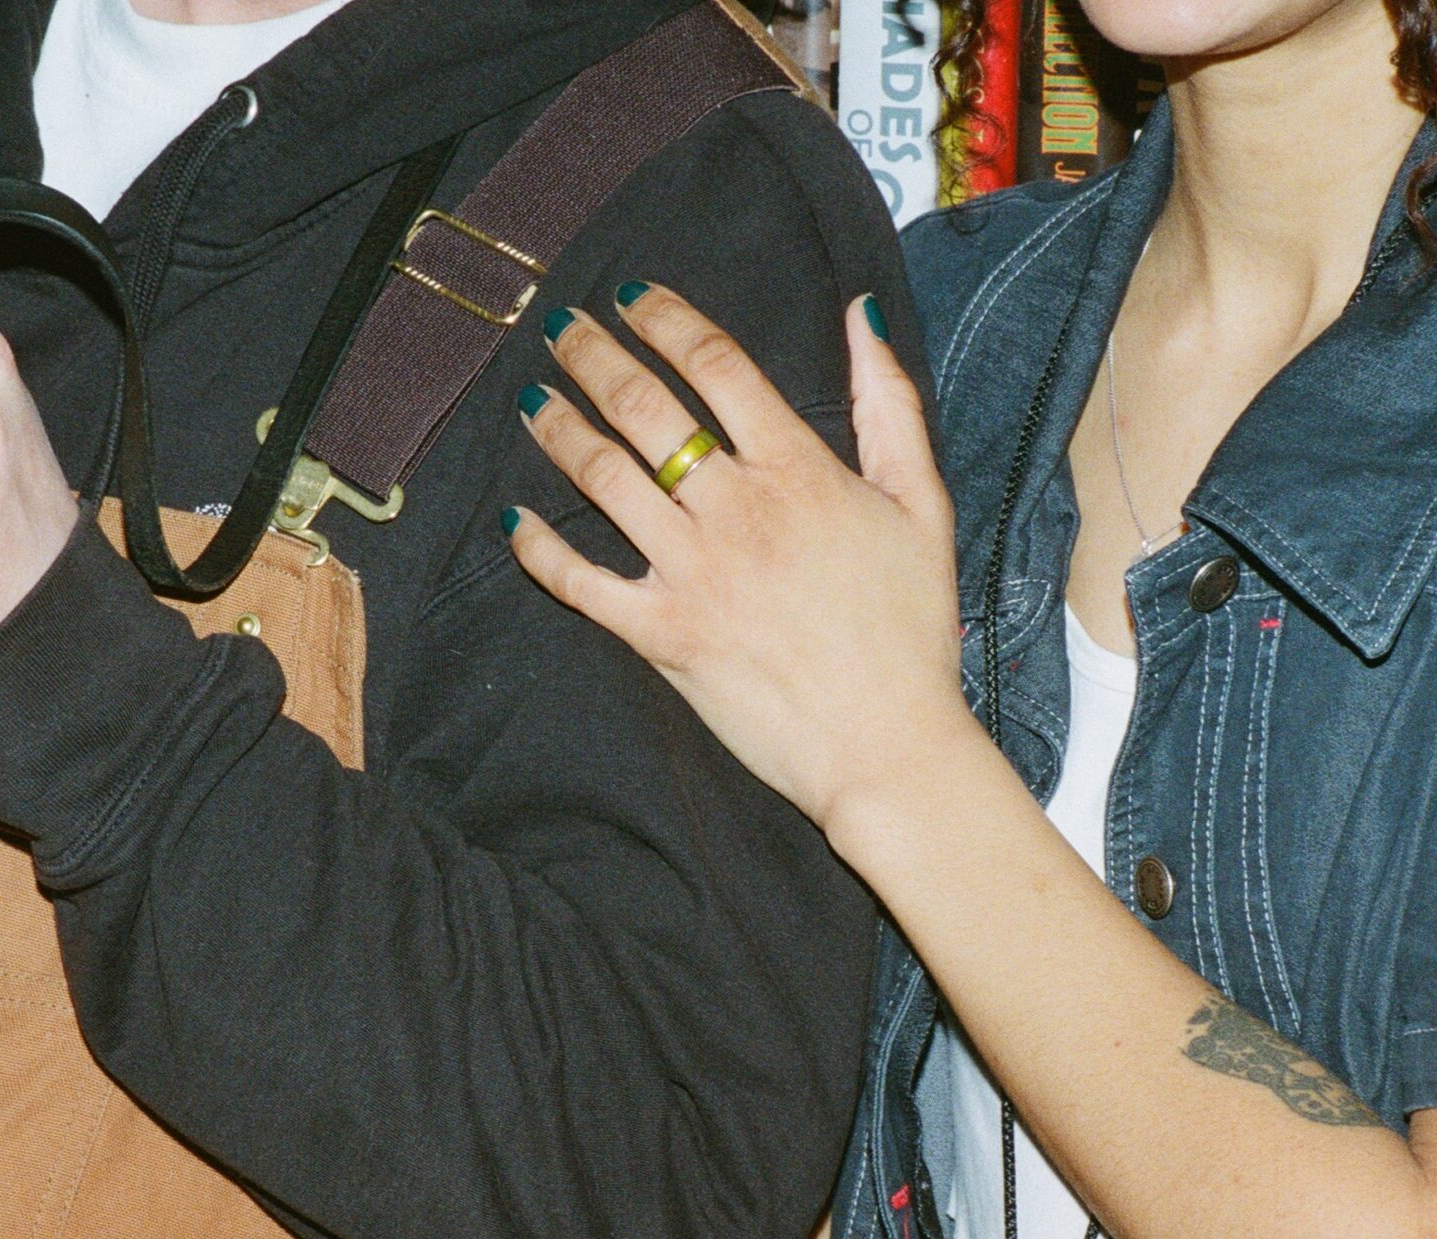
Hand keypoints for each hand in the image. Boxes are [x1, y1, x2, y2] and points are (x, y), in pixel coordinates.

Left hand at [508, 288, 971, 832]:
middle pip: (644, 407)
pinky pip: (579, 581)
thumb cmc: (912, 630)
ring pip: (603, 477)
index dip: (664, 318)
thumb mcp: (923, 503)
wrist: (888, 745)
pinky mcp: (662, 635)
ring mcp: (693, 573)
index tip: (630, 296)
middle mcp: (737, 510)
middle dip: (594, 356)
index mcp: (800, 470)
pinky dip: (538, 547)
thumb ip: (889, 405)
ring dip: (558, 428)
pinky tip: (514, 520)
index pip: (715, 365)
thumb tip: (858, 316)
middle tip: (564, 329)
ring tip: (534, 398)